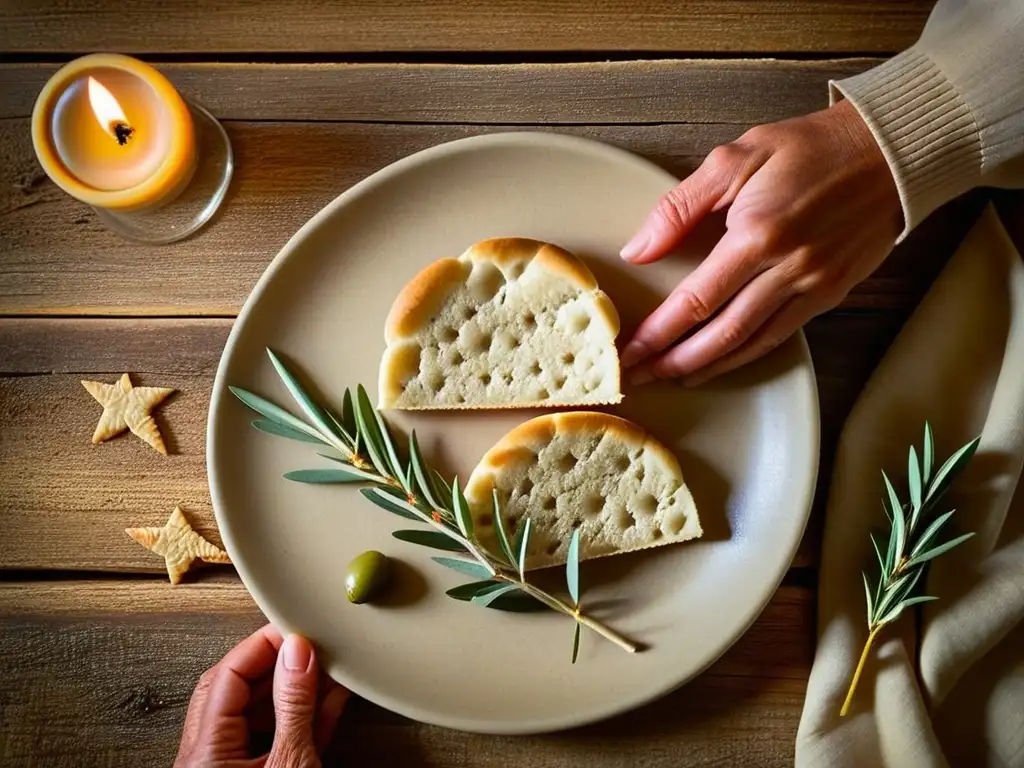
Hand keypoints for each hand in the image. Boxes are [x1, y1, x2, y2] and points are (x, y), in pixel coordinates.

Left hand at [175, 625, 348, 767]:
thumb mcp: (290, 762)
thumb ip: (294, 709)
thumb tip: (298, 655)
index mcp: (206, 752)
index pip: (229, 676)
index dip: (263, 645)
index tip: (297, 630)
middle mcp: (210, 758)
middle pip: (238, 689)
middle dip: (276, 661)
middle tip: (307, 642)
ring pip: (259, 714)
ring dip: (295, 690)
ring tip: (328, 668)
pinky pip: (276, 739)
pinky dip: (304, 719)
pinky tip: (331, 701)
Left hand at [619, 98, 901, 385]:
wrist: (889, 151)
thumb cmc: (811, 148)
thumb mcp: (736, 158)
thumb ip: (681, 206)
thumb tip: (639, 249)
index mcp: (758, 233)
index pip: (696, 299)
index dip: (659, 332)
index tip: (631, 350)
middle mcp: (788, 267)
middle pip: (721, 332)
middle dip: (675, 360)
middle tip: (641, 375)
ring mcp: (814, 284)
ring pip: (751, 342)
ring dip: (708, 366)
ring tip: (673, 377)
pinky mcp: (832, 293)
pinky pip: (780, 335)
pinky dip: (746, 355)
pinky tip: (721, 362)